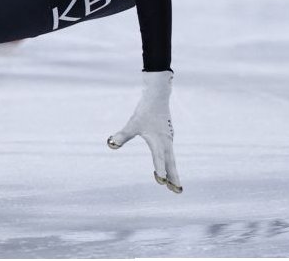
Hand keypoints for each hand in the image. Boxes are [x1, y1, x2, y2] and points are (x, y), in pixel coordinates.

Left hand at [107, 70, 181, 192]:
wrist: (157, 97)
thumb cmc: (145, 110)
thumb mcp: (132, 124)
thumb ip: (122, 135)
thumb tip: (110, 144)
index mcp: (158, 142)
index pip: (159, 159)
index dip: (159, 170)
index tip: (161, 182)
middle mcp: (166, 143)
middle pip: (171, 164)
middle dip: (173, 178)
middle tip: (177, 191)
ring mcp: (168, 140)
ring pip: (171, 159)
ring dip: (173, 172)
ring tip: (174, 185)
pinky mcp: (167, 136)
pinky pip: (169, 153)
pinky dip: (170, 163)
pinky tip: (167, 166)